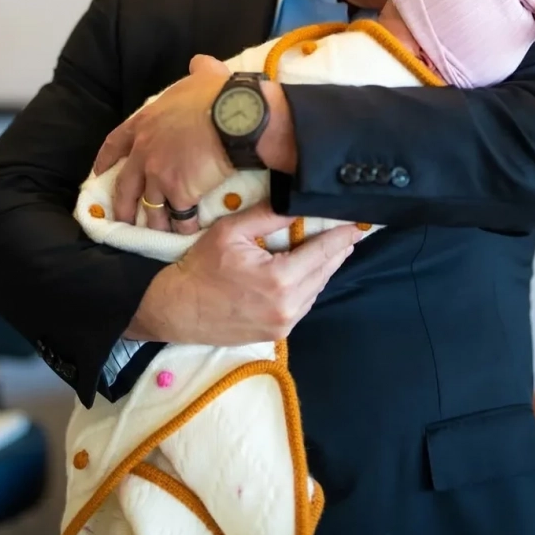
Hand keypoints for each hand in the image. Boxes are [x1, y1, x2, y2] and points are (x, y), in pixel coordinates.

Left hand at [94, 55, 231, 234]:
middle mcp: (145, 152)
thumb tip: (199, 62)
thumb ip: (197, 70)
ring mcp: (159, 175)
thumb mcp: (204, 75)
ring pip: (149, 207)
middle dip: (122, 205)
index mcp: (145, 123)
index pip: (115, 143)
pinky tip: (188, 233)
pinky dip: (183, 227)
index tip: (99, 172)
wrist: (234, 118)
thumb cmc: (218, 94)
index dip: (106, 159)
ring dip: (152, 223)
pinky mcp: (180, 193)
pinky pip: (179, 216)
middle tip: (121, 219)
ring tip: (155, 235)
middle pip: (126, 185)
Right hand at [125, 203, 365, 344]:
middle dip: (338, 249)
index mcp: (281, 279)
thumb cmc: (199, 267)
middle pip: (326, 270)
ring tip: (330, 246)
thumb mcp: (231, 231)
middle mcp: (289, 305)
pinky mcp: (277, 333)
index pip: (324, 251)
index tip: (358, 223)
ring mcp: (285, 323)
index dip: (343, 235)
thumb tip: (297, 201)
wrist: (175, 309)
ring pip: (317, 288)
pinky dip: (308, 284)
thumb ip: (268, 215)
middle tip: (349, 231)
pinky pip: (304, 303)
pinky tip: (306, 269)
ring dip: (324, 267)